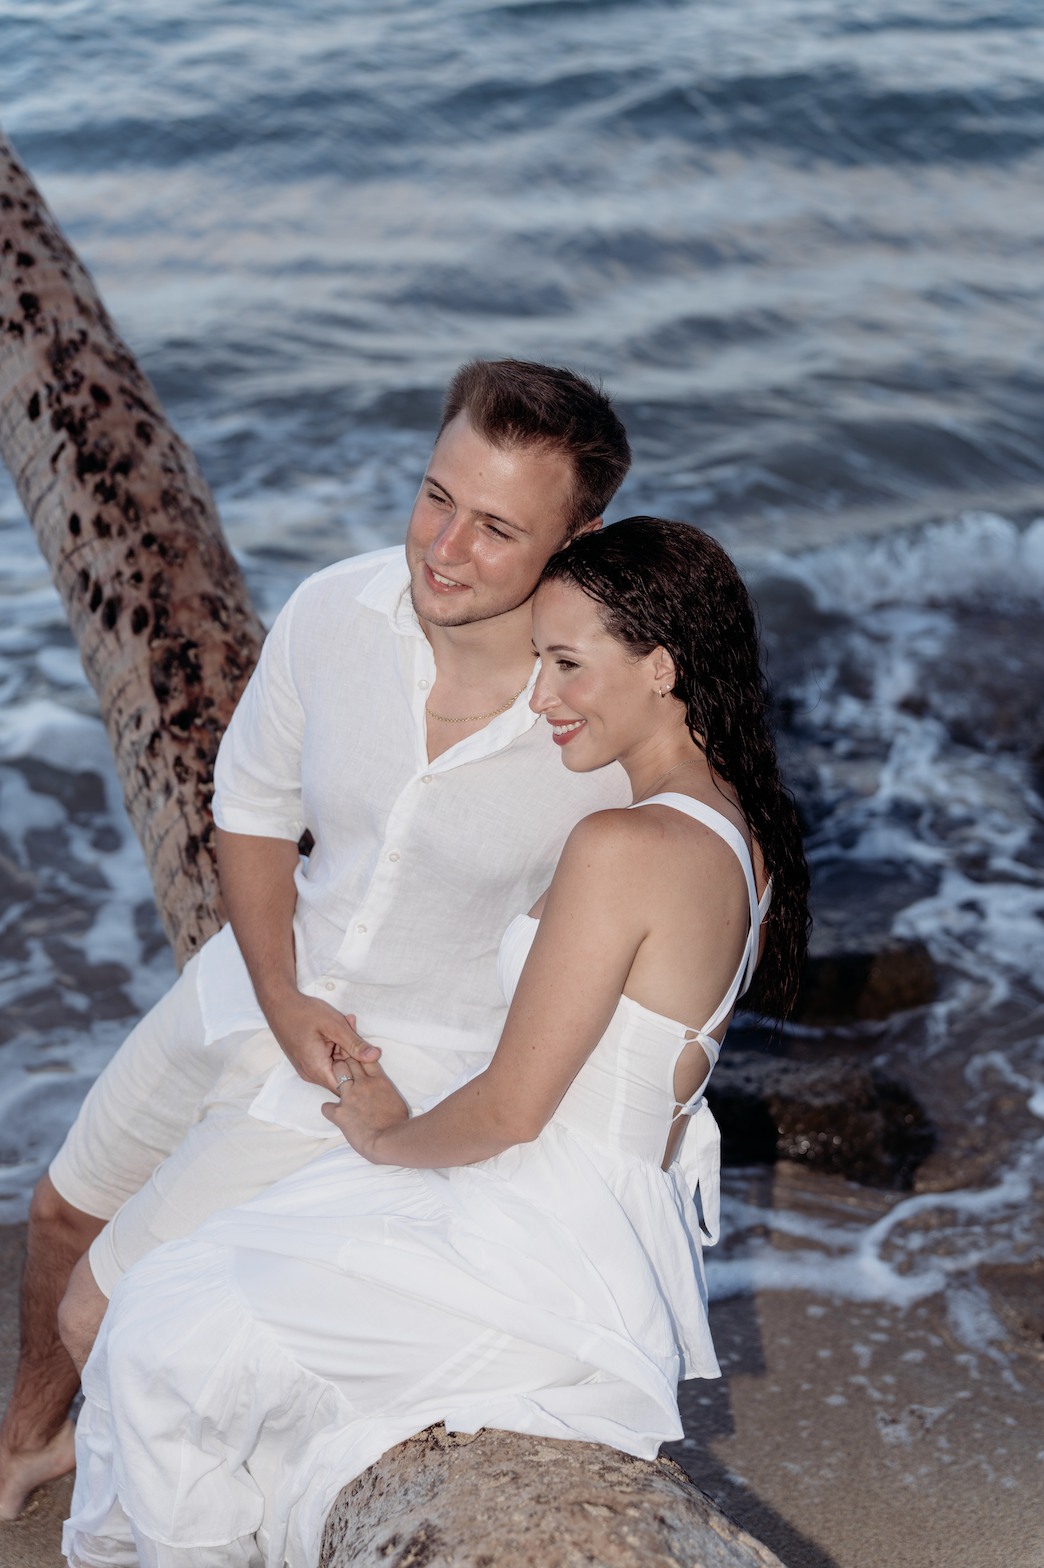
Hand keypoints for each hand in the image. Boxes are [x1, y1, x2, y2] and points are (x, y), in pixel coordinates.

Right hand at [264, 994, 380, 1090]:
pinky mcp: (307, 1062)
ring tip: (344, 1024)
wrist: (279, 1005)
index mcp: (317, 1069)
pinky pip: (327, 1061)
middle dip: (352, 1053)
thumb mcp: (335, 1025)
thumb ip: (355, 1044)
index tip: (362, 1048)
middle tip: (351, 1027)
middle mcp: (311, 1074)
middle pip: (343, 1074)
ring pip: (336, 1066)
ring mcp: (308, 1069)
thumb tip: (375, 1057)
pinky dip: (336, 1046)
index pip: (347, 1085)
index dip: (360, 1070)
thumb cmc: (304, 1013)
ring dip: (344, 1047)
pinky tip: (336, 1029)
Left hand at [322, 1020, 409, 1159]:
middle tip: (344, 1070)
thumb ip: (385, 1092)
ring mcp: (350, 1096)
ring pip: (337, 1072)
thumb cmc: (398, 1125)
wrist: (390, 1140)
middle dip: (345, 1062)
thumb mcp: (396, 1101)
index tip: (356, 1059)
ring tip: (338, 1087)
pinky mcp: (340, 1112)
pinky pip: (326, 1106)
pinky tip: (335, 1114)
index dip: (360, 1056)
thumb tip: (381, 1094)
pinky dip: (329, 1109)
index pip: (366, 1058)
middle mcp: (363, 1083)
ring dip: (336, 1076)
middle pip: (349, 1060)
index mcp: (380, 1080)